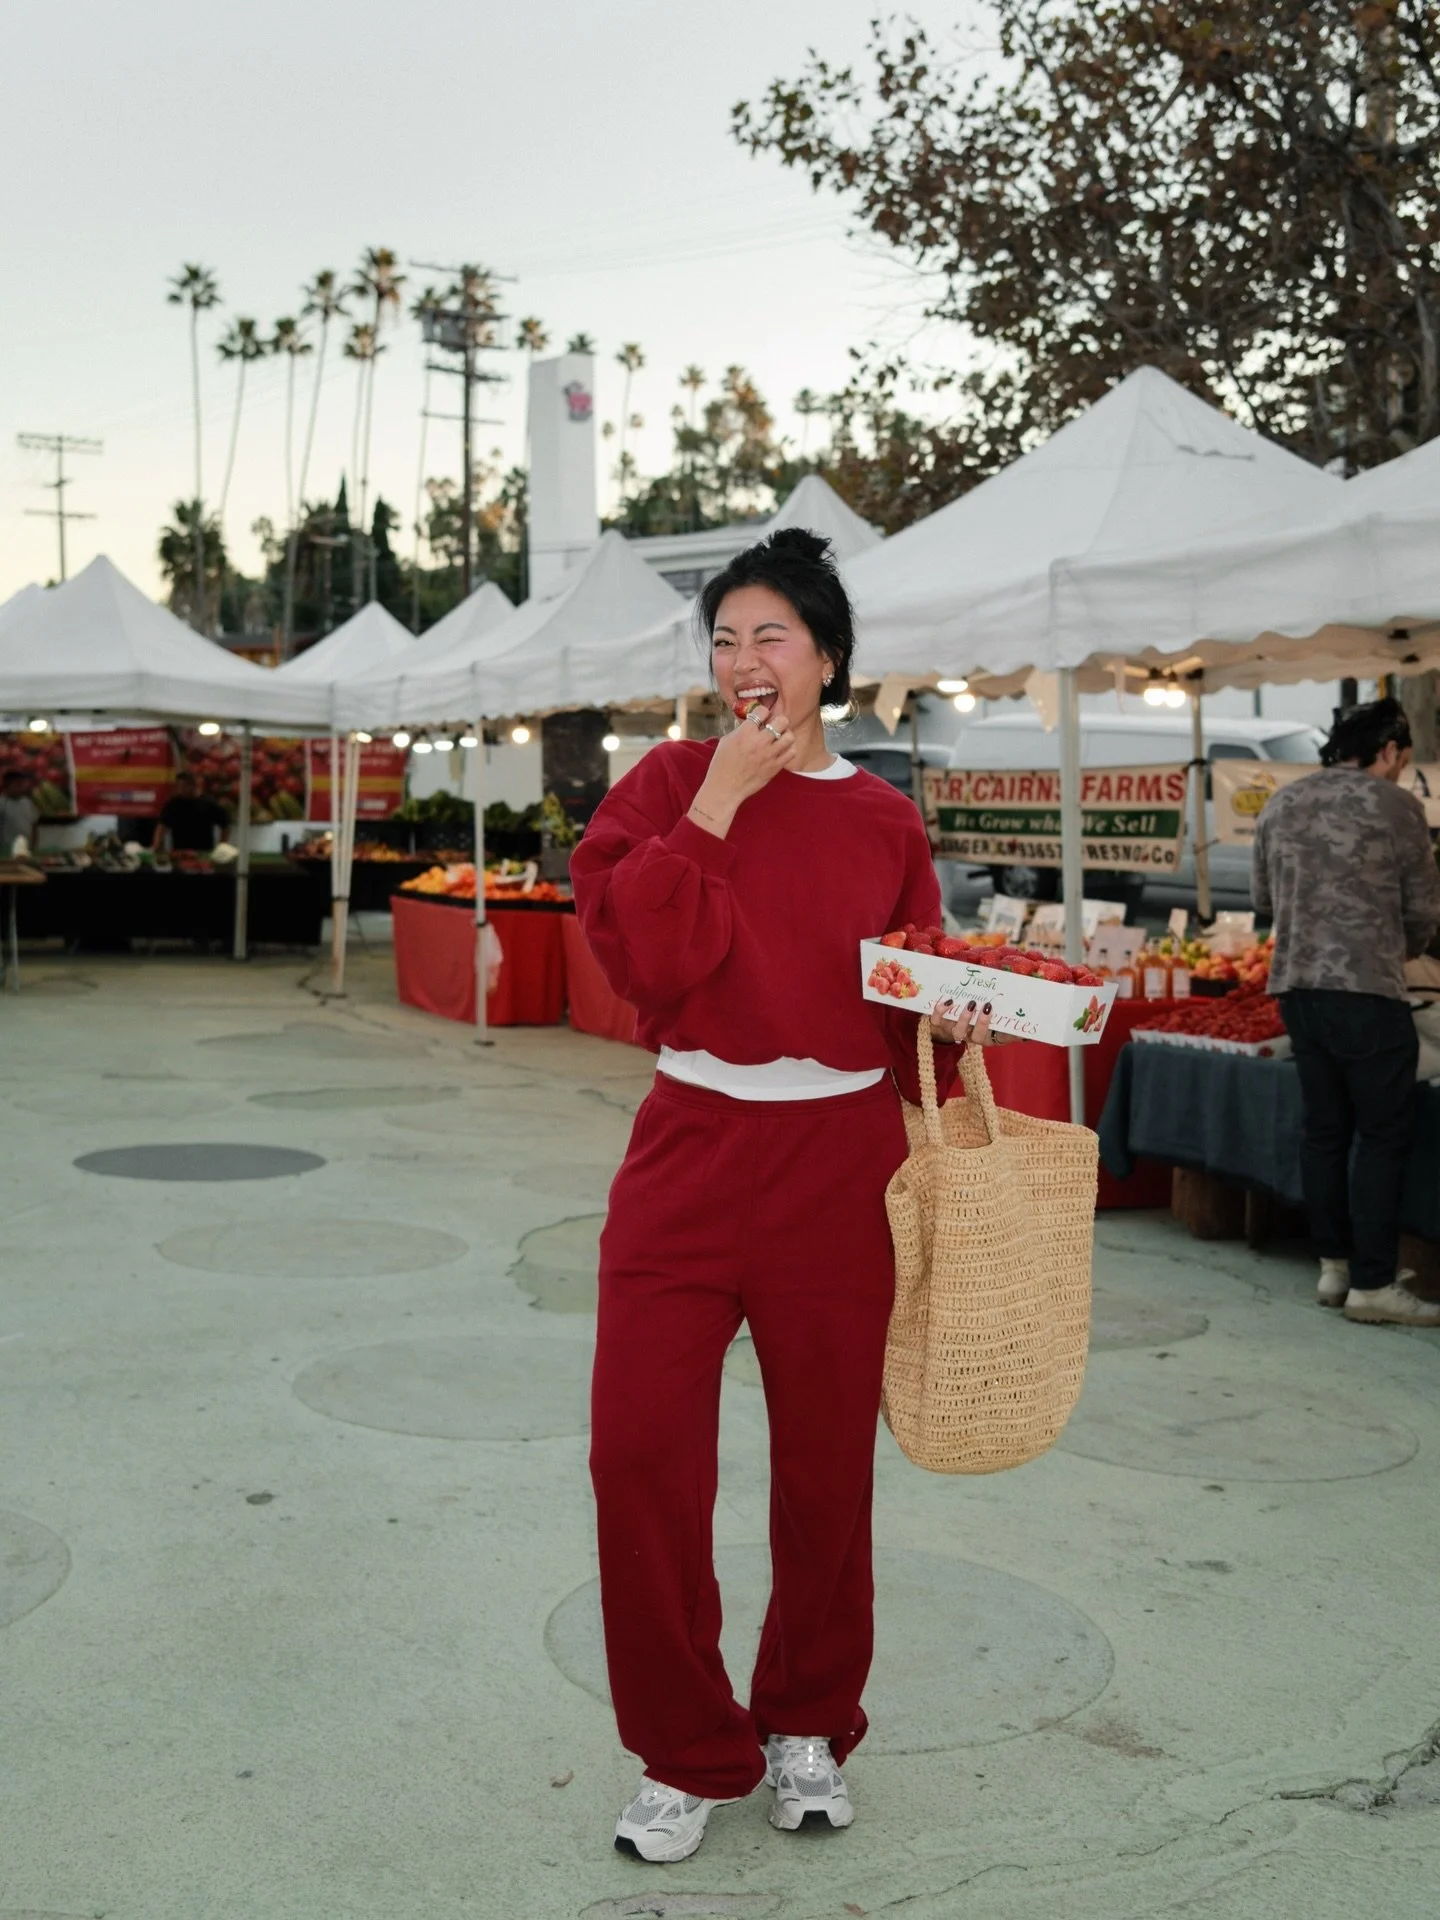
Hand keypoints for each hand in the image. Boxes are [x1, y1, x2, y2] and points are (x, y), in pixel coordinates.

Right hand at [688, 701, 796, 836]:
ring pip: (789, 736)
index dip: (763, 712)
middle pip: (782, 721)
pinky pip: (791, 752)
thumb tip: (751, 723)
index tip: (761, 717)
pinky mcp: (775, 767)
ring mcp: (769, 754)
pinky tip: (781, 751)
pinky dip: (788, 749)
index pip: (762, 711)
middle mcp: (759, 741)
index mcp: (745, 732)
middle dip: (779, 721)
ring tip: (780, 738)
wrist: (725, 788)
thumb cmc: (722, 764)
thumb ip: (741, 730)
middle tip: (775, 726)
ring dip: (786, 735)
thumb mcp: (726, 741)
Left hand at [930, 1000, 1018, 1046]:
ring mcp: (952, 1031)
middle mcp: (968, 1036)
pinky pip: (936, 1021)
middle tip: (986, 1006)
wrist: (947, 1020)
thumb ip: (1010, 1026)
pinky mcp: (938, 1024)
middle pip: (974, 1036)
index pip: (991, 1038)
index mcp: (983, 1037)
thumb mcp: (996, 1023)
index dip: (998, 1032)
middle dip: (981, 1023)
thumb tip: (1026, 1031)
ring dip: (963, 1018)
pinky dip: (940, 1011)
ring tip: (970, 1003)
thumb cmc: (977, 1018)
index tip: (1000, 1014)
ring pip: (956, 1031)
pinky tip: (948, 1000)